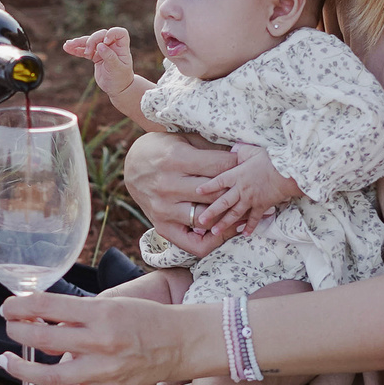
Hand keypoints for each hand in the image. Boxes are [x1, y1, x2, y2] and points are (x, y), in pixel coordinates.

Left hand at [0, 290, 214, 384]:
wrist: (181, 343)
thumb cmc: (145, 319)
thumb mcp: (110, 304)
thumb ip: (75, 315)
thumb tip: (37, 325)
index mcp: (101, 313)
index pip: (48, 307)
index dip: (20, 307)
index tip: (8, 307)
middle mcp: (101, 342)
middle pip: (44, 339)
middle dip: (17, 331)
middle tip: (9, 327)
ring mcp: (103, 372)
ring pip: (49, 376)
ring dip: (20, 367)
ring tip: (7, 359)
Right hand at [64, 29, 138, 110]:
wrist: (117, 89)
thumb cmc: (121, 78)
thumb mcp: (116, 69)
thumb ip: (109, 56)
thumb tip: (100, 45)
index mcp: (121, 47)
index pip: (119, 33)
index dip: (112, 33)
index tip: (106, 41)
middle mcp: (112, 46)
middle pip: (101, 35)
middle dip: (92, 40)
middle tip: (87, 52)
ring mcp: (103, 50)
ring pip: (90, 42)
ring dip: (79, 43)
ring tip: (68, 44)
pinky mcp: (95, 56)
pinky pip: (84, 51)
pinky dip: (76, 50)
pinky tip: (67, 48)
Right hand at [122, 131, 238, 256]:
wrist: (131, 167)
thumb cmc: (163, 150)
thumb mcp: (184, 140)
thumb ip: (211, 149)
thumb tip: (243, 155)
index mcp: (175, 159)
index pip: (220, 167)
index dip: (239, 166)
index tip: (247, 166)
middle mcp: (168, 186)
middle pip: (216, 194)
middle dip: (238, 192)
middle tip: (253, 190)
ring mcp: (164, 209)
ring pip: (208, 219)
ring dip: (229, 217)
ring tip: (244, 211)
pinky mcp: (162, 227)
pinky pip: (194, 244)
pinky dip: (213, 241)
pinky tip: (224, 231)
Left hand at [196, 143, 300, 236]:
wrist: (287, 172)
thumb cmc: (270, 160)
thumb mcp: (252, 151)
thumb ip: (241, 152)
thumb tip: (234, 150)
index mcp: (237, 175)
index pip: (218, 181)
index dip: (207, 187)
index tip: (197, 192)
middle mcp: (241, 189)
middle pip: (222, 202)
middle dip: (211, 212)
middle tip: (200, 221)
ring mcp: (251, 199)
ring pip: (234, 214)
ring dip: (224, 223)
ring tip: (214, 231)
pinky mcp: (261, 206)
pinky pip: (254, 219)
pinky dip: (249, 227)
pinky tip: (243, 234)